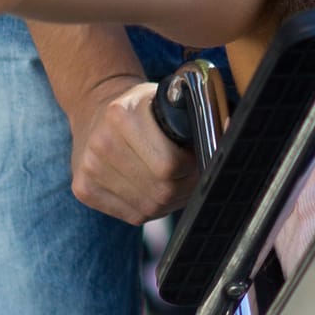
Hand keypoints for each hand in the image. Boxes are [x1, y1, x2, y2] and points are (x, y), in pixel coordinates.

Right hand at [70, 73, 195, 221]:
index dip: (191, 166)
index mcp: (121, 116)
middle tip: (188, 174)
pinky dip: (149, 206)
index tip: (194, 158)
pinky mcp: (83, 189)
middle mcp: (100, 143)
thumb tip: (231, 131)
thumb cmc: (141, 107)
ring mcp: (88, 169)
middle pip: (161, 190)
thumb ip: (195, 118)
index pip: (170, 164)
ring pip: (150, 207)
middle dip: (184, 186)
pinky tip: (150, 187)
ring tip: (171, 181)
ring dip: (169, 200)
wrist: (94, 108)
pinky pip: (133, 215)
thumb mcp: (167, 100)